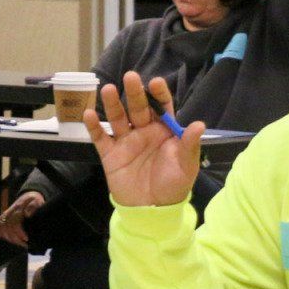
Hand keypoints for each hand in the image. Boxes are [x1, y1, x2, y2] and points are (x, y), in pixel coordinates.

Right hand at [0, 190, 45, 246]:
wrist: (29, 195)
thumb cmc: (34, 200)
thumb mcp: (37, 201)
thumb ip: (33, 206)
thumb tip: (27, 214)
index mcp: (18, 209)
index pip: (14, 222)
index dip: (19, 232)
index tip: (26, 239)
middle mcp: (9, 212)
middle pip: (6, 227)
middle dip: (15, 238)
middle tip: (25, 244)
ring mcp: (5, 214)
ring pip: (1, 227)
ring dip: (8, 237)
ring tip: (19, 243)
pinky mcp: (3, 216)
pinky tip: (5, 237)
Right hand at [86, 71, 204, 208]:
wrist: (152, 211)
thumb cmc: (173, 186)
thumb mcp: (186, 167)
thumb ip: (189, 145)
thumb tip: (199, 124)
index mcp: (164, 132)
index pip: (161, 107)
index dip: (158, 94)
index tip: (155, 83)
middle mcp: (143, 131)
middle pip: (138, 107)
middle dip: (134, 92)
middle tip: (130, 76)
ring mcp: (125, 141)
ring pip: (117, 117)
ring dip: (112, 103)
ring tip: (108, 89)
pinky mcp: (109, 153)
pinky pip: (100, 137)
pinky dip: (93, 126)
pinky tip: (89, 114)